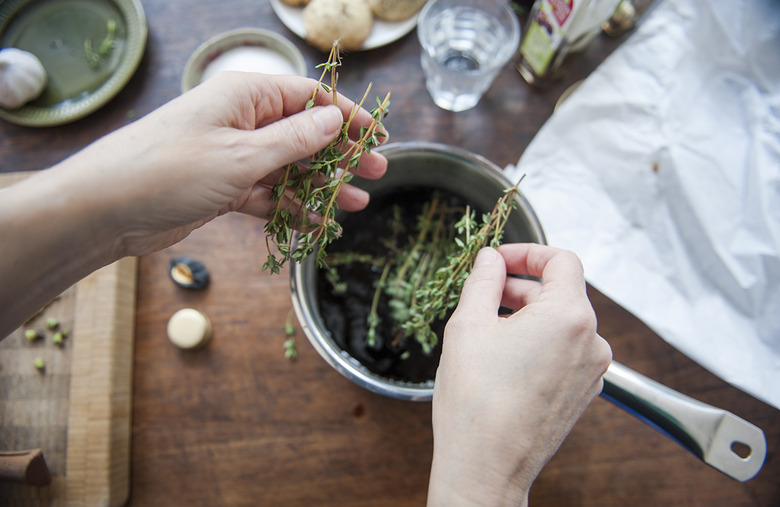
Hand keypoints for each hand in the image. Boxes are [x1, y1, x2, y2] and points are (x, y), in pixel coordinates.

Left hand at [0, 72, 387, 335]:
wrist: (105, 209)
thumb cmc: (169, 170)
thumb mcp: (241, 155)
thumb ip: (294, 140)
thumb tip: (335, 118)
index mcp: (245, 96)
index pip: (308, 96)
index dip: (346, 115)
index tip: (377, 136)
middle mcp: (240, 121)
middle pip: (303, 133)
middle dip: (340, 154)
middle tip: (377, 172)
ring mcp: (231, 156)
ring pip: (288, 168)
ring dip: (320, 186)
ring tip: (354, 204)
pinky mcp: (221, 187)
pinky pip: (267, 194)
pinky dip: (290, 208)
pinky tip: (316, 224)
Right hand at [427, 244, 611, 505]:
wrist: (486, 467)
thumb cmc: (477, 403)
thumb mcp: (468, 325)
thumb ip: (482, 281)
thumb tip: (489, 260)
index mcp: (569, 316)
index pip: (562, 261)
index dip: (528, 253)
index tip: (500, 259)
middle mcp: (591, 342)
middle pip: (561, 292)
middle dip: (522, 286)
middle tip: (484, 293)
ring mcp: (591, 371)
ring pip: (562, 323)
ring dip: (529, 316)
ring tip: (489, 328)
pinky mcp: (582, 393)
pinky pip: (565, 351)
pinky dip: (539, 342)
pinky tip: (505, 357)